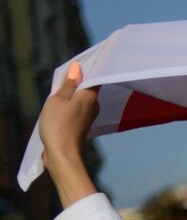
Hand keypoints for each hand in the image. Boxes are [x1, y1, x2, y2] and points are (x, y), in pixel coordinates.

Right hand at [38, 62, 98, 208]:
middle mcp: (94, 106)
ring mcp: (89, 116)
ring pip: (82, 99)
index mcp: (90, 96)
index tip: (79, 64)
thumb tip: (78, 68)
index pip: (94, 77)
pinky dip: (70, 105)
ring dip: (72, 94)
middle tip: (64, 77)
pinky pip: (77, 109)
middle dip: (77, 82)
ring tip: (60, 92)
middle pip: (87, 88)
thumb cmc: (58, 124)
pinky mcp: (82, 125)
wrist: (62, 154)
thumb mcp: (58, 99)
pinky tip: (61, 106)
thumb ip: (69, 84)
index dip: (86, 70)